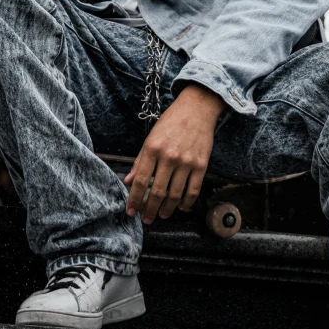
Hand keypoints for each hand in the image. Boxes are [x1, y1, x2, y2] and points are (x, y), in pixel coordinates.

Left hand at [124, 84, 224, 222]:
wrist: (196, 109)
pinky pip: (193, 190)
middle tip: (146, 219)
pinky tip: (180, 207)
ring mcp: (186, 162)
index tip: (130, 211)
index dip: (134, 199)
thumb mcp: (150, 138)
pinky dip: (186, 202)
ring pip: (175, 194)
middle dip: (150, 209)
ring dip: (167, 209)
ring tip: (162, 215)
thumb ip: (139, 161)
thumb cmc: (171, 122)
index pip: (139, 180)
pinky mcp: (201, 165)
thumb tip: (128, 181)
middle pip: (157, 191)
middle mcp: (168, 157)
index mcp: (152, 149)